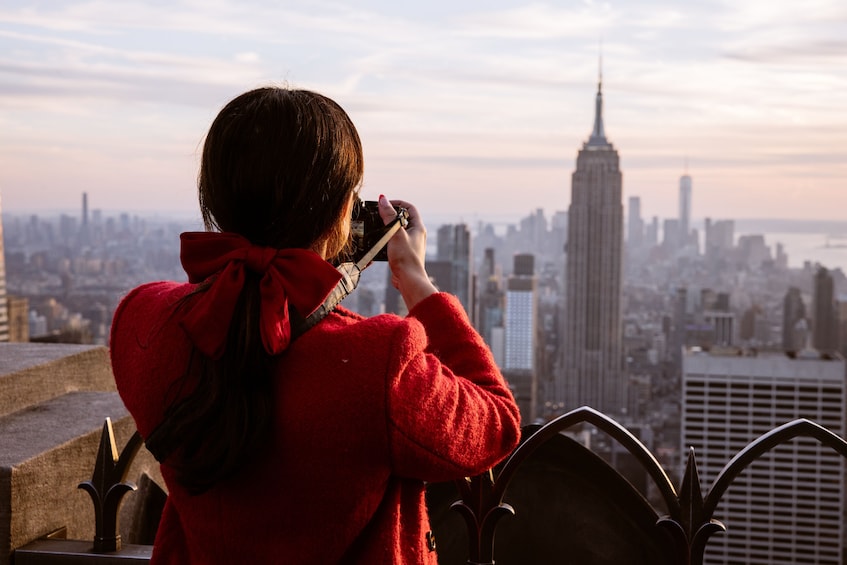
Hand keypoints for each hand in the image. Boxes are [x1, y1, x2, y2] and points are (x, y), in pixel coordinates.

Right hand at [378, 195, 437, 309]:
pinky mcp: (403, 253)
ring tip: (377, 227)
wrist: (409, 280)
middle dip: (390, 215)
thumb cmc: (406, 257)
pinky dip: (386, 239)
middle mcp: (416, 234)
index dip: (397, 203)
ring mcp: (410, 244)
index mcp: (418, 227)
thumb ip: (388, 216)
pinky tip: (379, 242)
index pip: (409, 207)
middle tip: (378, 214)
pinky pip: (394, 241)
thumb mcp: (395, 233)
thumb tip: (383, 199)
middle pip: (403, 218)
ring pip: (398, 230)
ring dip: (387, 227)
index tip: (384, 204)